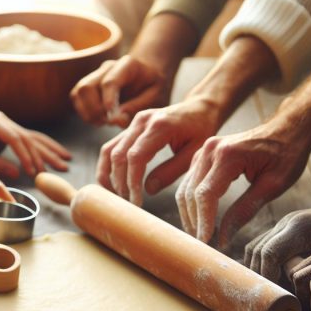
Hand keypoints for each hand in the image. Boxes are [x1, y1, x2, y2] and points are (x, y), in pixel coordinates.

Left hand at [0, 112, 70, 177]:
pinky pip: (30, 138)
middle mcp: (2, 118)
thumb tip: (16, 174)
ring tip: (66, 162)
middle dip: (45, 154)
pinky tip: (58, 154)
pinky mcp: (9, 129)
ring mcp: (7, 122)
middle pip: (29, 137)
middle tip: (59, 169)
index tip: (34, 172)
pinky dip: (45, 147)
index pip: (15, 138)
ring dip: (50, 150)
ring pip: (33, 136)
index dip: (26, 155)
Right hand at [71, 56, 170, 126]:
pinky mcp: (88, 85)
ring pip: (79, 93)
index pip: (109, 82)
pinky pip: (77, 98)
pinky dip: (85, 113)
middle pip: (87, 87)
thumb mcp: (156, 95)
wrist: (148, 74)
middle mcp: (107, 67)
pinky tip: (100, 119)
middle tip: (110, 123)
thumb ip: (137, 106)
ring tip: (105, 122)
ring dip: (88, 113)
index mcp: (127, 65)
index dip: (107, 102)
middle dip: (95, 110)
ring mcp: (95, 75)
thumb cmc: (154, 86)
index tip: (112, 119)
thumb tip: (116, 119)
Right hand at [96, 98, 220, 205]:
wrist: (200, 108)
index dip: (132, 181)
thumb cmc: (201, 131)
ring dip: (109, 175)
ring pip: (109, 150)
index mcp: (160, 126)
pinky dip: (109, 166)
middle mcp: (142, 120)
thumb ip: (171, 171)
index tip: (137, 201)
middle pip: (119, 155)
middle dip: (120, 182)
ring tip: (117, 195)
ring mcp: (134, 122)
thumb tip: (148, 190)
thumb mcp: (193, 153)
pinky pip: (112, 146)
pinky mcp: (131, 127)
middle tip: (129, 202)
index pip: (135, 156)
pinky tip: (113, 183)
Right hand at [176, 120, 310, 246]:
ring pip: (186, 188)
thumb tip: (223, 237)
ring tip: (202, 235)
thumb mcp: (272, 185)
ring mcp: (205, 150)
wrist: (288, 128)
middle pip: (190, 193)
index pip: (205, 195)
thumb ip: (245, 210)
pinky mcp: (204, 154)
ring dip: (190, 214)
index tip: (207, 243)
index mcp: (228, 155)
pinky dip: (193, 202)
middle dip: (194, 222)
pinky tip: (201, 218)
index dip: (203, 222)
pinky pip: (190, 181)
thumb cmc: (287, 153)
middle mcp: (210, 149)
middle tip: (203, 246)